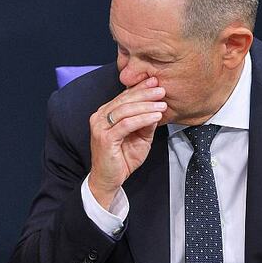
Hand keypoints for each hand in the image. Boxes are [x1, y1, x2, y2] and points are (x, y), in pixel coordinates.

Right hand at [88, 75, 166, 207]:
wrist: (108, 180)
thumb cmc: (122, 159)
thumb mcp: (140, 137)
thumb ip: (146, 123)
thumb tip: (157, 107)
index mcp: (105, 113)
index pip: (123, 96)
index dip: (140, 88)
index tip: (156, 82)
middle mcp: (99, 117)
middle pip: (124, 100)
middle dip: (145, 93)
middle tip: (161, 90)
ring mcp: (100, 127)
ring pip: (125, 110)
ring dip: (146, 106)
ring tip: (162, 105)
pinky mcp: (105, 138)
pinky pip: (126, 124)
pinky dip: (143, 119)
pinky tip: (156, 117)